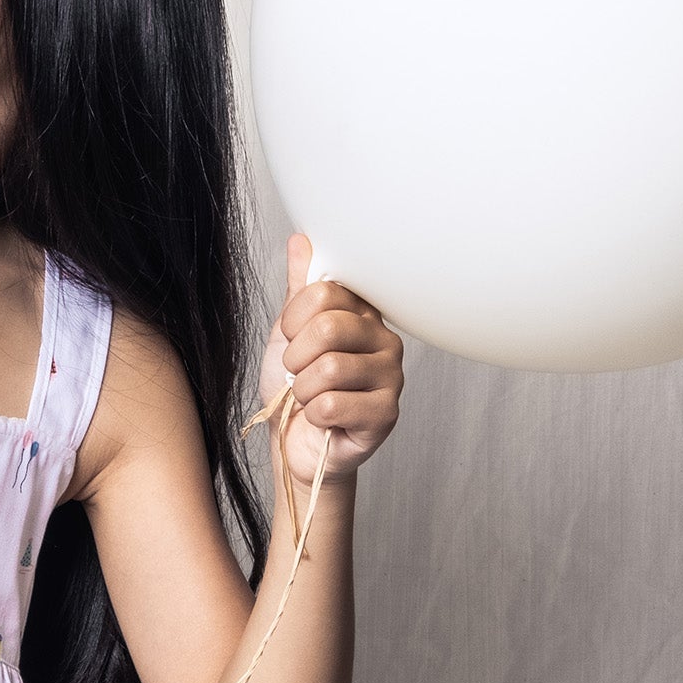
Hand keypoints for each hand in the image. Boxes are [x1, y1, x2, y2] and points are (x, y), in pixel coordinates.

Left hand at [256, 234, 404, 484]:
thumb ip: (300, 289)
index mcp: (364, 314)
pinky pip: (333, 405)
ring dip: (302, 389)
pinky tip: (323, 418)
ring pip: (329, 369)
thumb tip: (302, 240)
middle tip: (298, 373)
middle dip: (296, 357)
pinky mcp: (387, 414)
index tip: (293, 338)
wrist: (293, 442)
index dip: (294, 318)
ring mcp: (392, 377)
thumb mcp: (290, 333)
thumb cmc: (295, 387)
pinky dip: (314, 415)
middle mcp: (386, 340)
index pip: (326, 291)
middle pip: (329, 327)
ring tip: (308, 397)